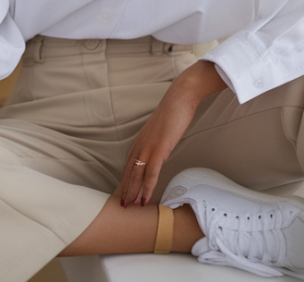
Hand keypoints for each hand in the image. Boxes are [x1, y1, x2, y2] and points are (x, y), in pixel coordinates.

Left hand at [118, 60, 226, 207]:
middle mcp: (141, 145)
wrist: (180, 98)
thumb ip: (159, 137)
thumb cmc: (175, 110)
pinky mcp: (160, 149)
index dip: (126, 179)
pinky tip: (145, 198)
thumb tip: (162, 145)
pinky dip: (147, 187)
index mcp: (141, 140)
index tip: (124, 191)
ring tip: (131, 207)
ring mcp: (149, 147)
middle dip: (125, 189)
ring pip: (137, 175)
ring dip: (133, 192)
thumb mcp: (163, 126)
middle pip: (129, 172)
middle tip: (123, 205)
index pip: (129, 164)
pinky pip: (151, 173)